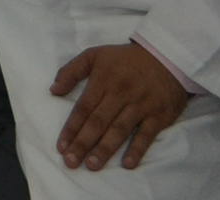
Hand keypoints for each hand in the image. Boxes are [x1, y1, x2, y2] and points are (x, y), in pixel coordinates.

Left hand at [51, 41, 189, 170]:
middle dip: (83, 143)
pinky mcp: (159, 115)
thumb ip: (71, 71)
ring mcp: (140, 106)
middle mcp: (120, 94)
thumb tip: (53, 90)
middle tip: (71, 162)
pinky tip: (127, 164)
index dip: (71, 128)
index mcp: (102, 80)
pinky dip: (137, 149)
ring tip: (92, 165)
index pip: (83, 108)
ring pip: (119, 130)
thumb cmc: (125, 59)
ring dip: (105, 149)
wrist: (167, 57)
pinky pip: (146, 135)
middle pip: (98, 122)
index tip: (61, 147)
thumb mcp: (94, 55)